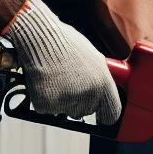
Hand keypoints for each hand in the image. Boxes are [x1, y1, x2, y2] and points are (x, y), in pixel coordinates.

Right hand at [1, 0, 122, 124]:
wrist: (40, 38)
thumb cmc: (65, 43)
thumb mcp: (93, 58)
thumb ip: (100, 79)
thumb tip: (102, 92)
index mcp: (103, 84)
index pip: (111, 113)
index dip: (105, 115)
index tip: (100, 116)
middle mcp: (89, 96)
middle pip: (85, 111)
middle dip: (77, 102)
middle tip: (67, 82)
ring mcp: (68, 102)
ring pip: (65, 111)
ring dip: (59, 99)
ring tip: (54, 76)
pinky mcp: (47, 105)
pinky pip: (46, 109)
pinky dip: (43, 98)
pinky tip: (43, 81)